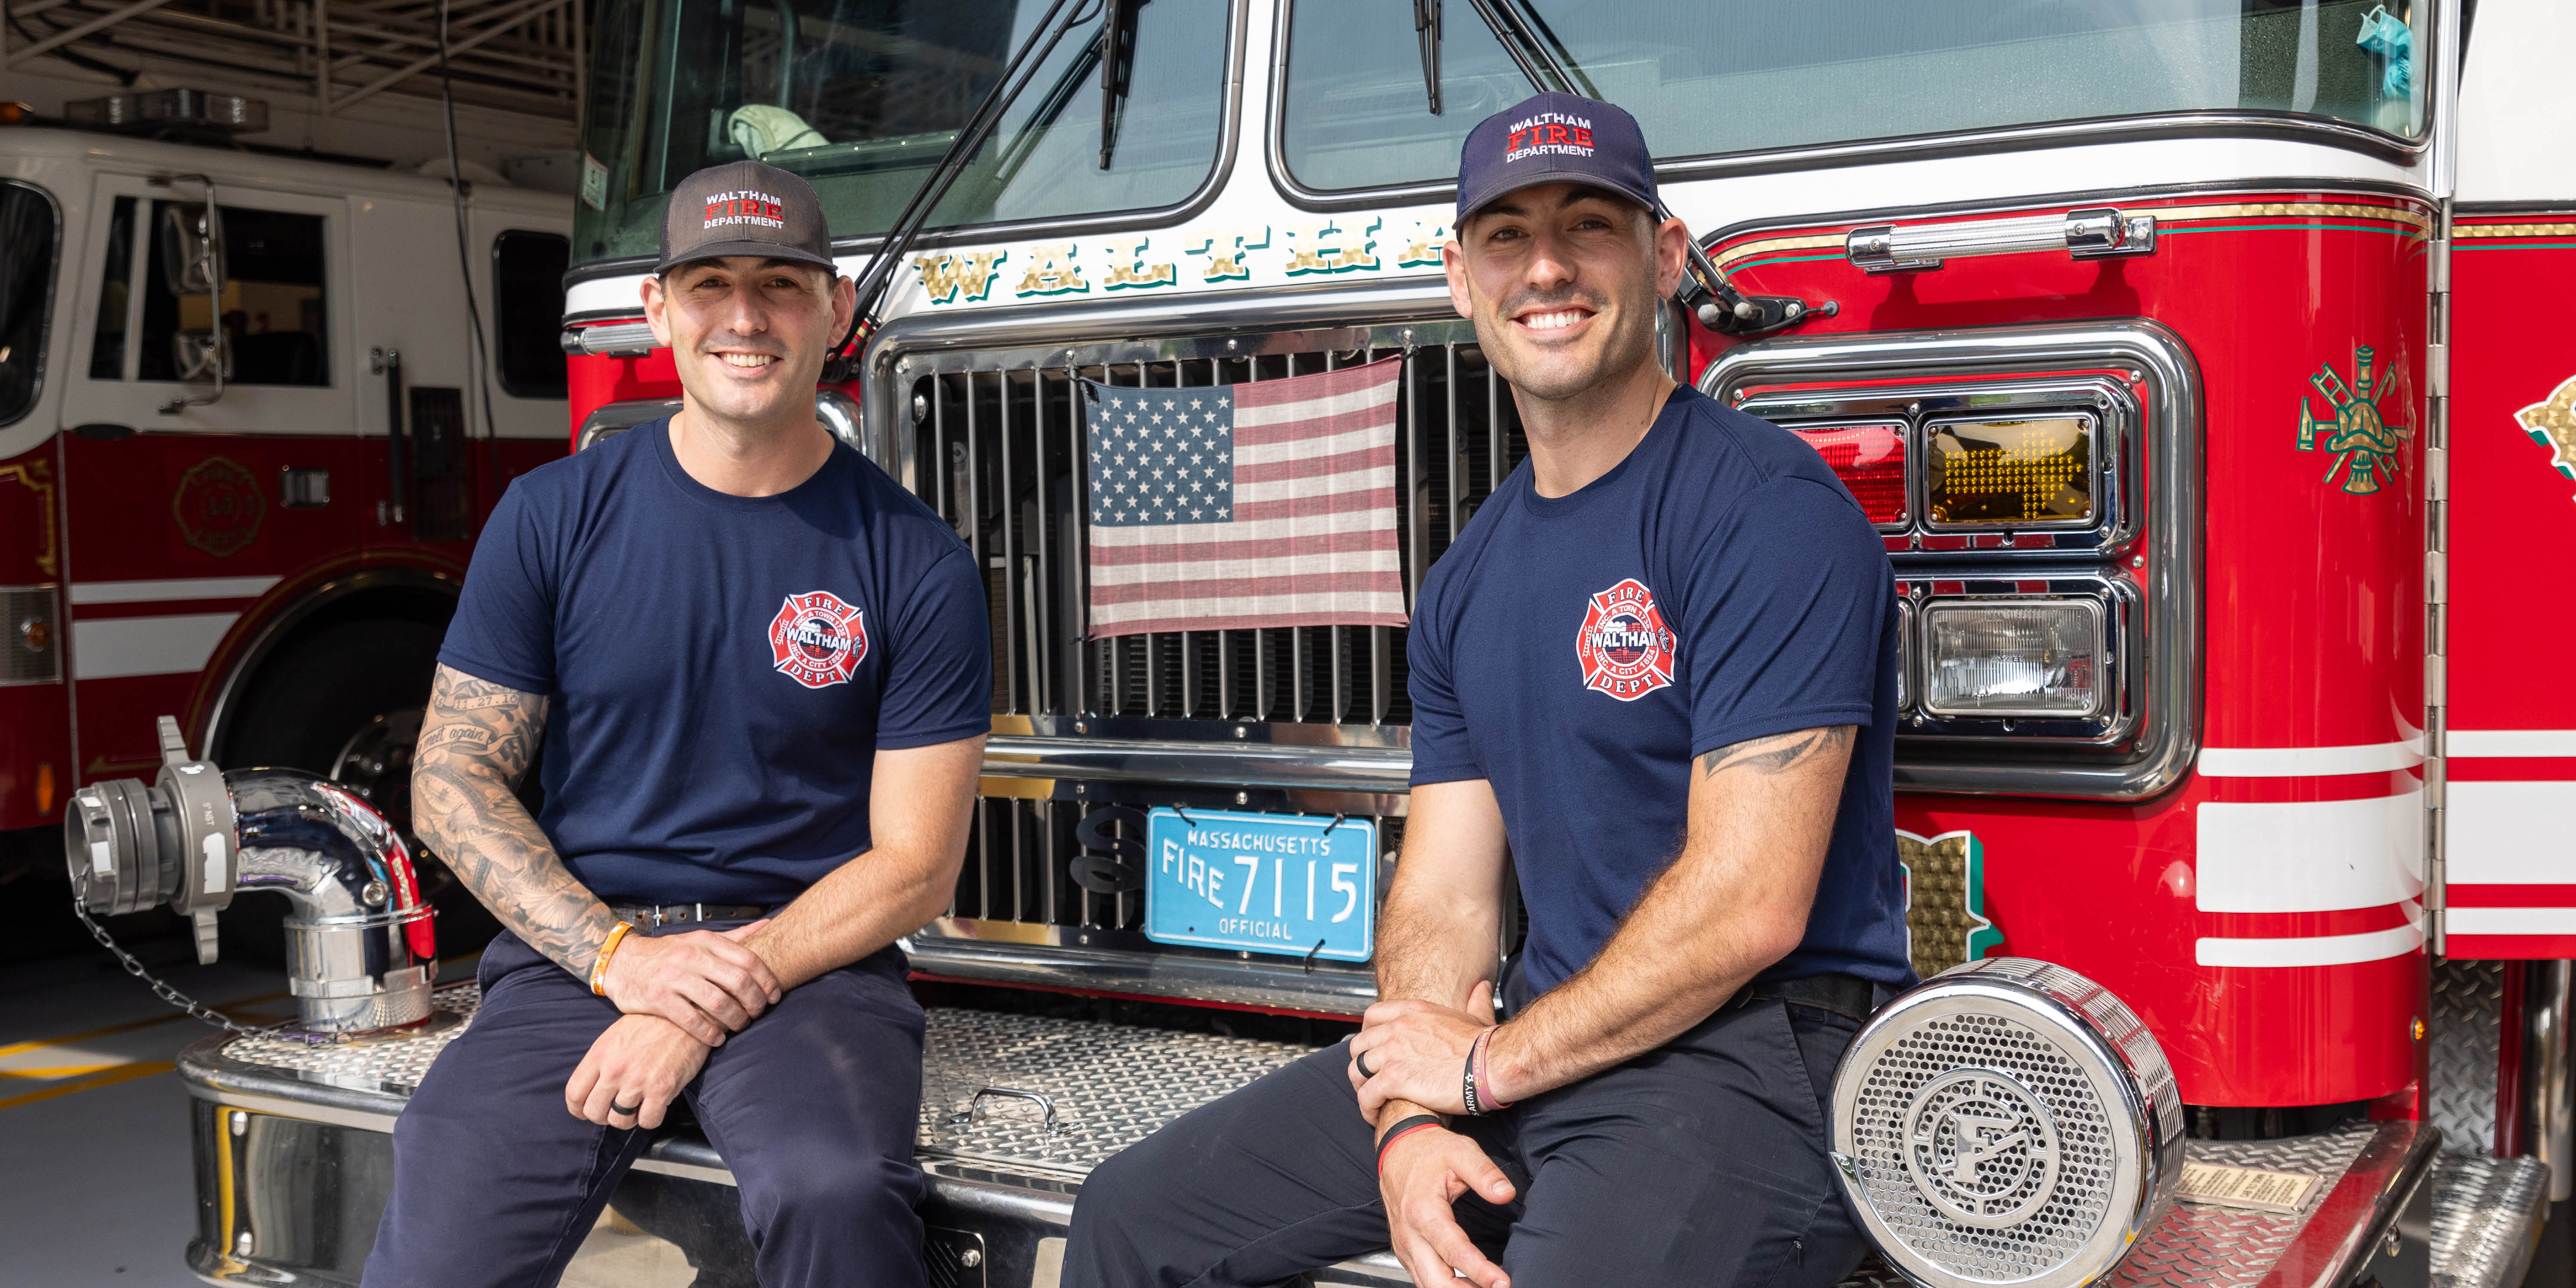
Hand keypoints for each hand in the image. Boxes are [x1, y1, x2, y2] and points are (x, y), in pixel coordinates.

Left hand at [565, 1014, 710, 1129]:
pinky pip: (647, 1121)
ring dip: (628, 1118)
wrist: (685, 1014)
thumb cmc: (651, 1023)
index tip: (586, 1110)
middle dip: (603, 1116)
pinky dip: (650, 1119)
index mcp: (600, 1054)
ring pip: (620, 1121)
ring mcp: (637, 1081)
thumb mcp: (615, 1035)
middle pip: (594, 1112)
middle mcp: (614, 1069)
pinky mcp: (661, 1089)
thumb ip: (601, 1062)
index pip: (574, 1094)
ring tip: (637, 1107)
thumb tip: (592, 1088)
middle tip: (615, 1110)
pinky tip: (655, 1106)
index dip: (578, 1109)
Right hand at [599, 920, 782, 1045]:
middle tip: (758, 1014)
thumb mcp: (699, 939)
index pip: (748, 960)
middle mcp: (691, 956)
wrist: (621, 962)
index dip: (767, 981)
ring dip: (735, 1020)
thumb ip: (733, 937)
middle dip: (755, 1003)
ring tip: (739, 1027)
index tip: (774, 996)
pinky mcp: (658, 998)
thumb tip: (766, 925)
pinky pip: (692, 1020)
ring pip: (718, 1003)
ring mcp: (674, 977)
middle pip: (738, 982)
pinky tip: (717, 1039)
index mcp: (705, 941)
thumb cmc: (668, 954)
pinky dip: (710, 1033)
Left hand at [1349, 982, 1496, 1118]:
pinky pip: (1366, 1095)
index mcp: (1413, 1011)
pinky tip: (1375, 1117)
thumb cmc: (1487, 1046)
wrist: (1493, 1064)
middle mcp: (1397, 1028)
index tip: (1373, 1051)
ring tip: (1373, 1103)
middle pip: (1358, 1045)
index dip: (1367, 1035)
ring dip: (1362, 1088)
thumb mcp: (1478, 1015)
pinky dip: (1366, 1108)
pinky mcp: (1395, 1078)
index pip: (1372, 1016)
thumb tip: (1483, 987)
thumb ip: (1475, 1000)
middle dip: (1360, 1065)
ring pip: (1356, 1071)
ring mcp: (1393, 1052)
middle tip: (1372, 1082)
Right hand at [1378, 1123, 1516, 1287]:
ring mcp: (1404, 1245)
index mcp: (1423, 1211)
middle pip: (1436, 1281)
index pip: (1454, 1252)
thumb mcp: (1461, 1152)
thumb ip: (1485, 1173)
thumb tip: (1506, 1194)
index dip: (1480, 1272)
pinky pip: (1422, 1278)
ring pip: (1426, 1285)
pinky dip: (1443, 1287)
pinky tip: (1467, 1285)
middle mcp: (1409, 1234)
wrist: (1399, 1149)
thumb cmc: (1431, 1151)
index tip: (1503, 1282)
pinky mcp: (1404, 1250)